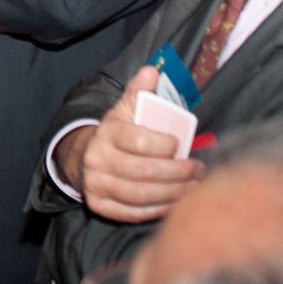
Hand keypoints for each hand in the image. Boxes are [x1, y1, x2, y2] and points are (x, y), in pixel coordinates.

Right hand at [55, 67, 202, 223]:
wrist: (84, 158)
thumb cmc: (116, 134)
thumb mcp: (124, 109)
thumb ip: (139, 91)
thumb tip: (152, 70)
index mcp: (107, 133)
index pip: (140, 142)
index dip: (166, 146)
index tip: (181, 145)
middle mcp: (97, 159)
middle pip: (144, 172)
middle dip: (178, 173)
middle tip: (198, 170)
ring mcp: (96, 185)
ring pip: (141, 195)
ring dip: (173, 193)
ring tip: (193, 186)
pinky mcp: (100, 206)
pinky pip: (133, 213)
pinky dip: (159, 209)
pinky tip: (176, 201)